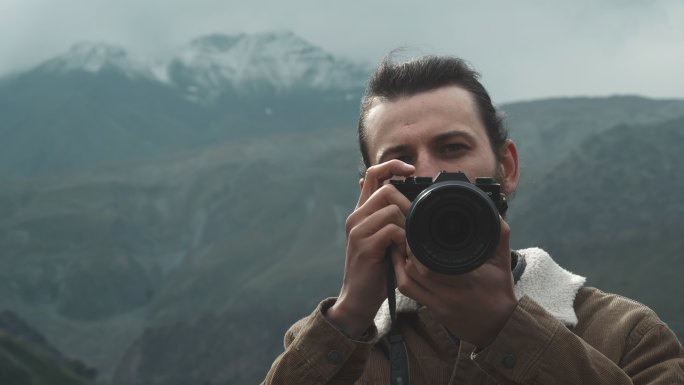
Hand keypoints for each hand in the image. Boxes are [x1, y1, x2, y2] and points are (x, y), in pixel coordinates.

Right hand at [327, 160, 414, 336]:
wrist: (358, 300)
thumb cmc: (376, 271)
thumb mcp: (383, 240)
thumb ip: (389, 219)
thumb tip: (402, 198)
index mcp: (361, 213)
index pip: (373, 174)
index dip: (392, 165)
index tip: (411, 170)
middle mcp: (356, 217)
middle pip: (387, 190)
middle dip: (408, 206)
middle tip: (415, 227)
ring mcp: (358, 230)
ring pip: (392, 210)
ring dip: (408, 227)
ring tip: (407, 245)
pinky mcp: (364, 245)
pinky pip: (392, 230)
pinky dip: (404, 241)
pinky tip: (403, 253)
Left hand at [392, 217, 517, 346]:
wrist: (499, 327)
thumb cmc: (500, 292)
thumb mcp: (503, 262)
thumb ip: (500, 236)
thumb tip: (494, 213)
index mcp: (465, 280)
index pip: (432, 263)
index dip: (419, 246)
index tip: (416, 231)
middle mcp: (449, 294)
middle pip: (415, 271)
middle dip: (408, 252)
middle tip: (407, 236)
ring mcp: (438, 304)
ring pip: (408, 282)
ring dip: (400, 264)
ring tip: (400, 248)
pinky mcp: (433, 311)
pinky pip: (409, 293)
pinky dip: (402, 277)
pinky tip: (400, 265)